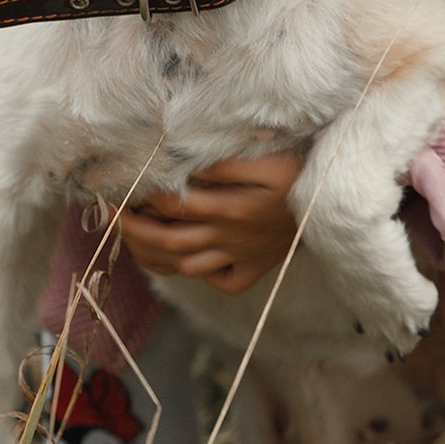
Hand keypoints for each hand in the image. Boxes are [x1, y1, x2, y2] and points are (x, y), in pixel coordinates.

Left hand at [118, 152, 302, 295]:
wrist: (332, 202)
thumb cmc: (298, 172)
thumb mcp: (266, 161)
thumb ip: (224, 165)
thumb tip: (187, 167)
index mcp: (230, 210)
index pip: (173, 207)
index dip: (143, 200)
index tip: (122, 189)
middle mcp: (230, 237)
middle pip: (170, 241)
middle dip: (135, 231)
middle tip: (112, 218)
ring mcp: (241, 256)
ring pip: (187, 265)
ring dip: (155, 255)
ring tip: (134, 239)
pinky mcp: (255, 267)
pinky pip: (224, 283)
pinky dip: (202, 276)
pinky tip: (186, 262)